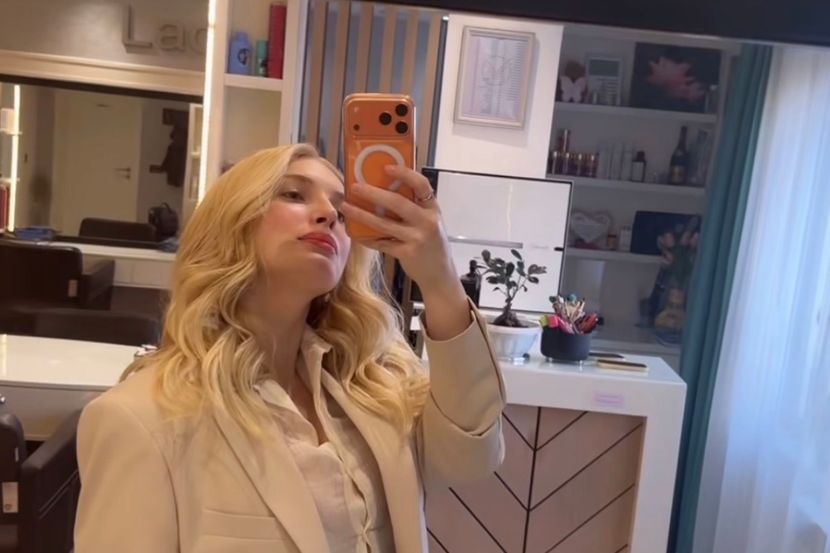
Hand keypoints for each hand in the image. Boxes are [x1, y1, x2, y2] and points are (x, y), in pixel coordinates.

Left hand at [340, 165, 457, 294]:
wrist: (440, 273)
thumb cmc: (431, 243)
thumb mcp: (429, 221)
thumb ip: (414, 207)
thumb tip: (383, 188)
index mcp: (432, 208)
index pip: (421, 185)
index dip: (404, 174)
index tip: (387, 167)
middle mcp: (427, 221)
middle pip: (397, 202)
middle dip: (373, 193)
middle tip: (354, 187)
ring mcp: (417, 238)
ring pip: (384, 224)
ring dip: (361, 214)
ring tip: (346, 207)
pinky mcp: (407, 253)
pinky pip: (381, 243)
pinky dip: (365, 237)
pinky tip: (353, 231)